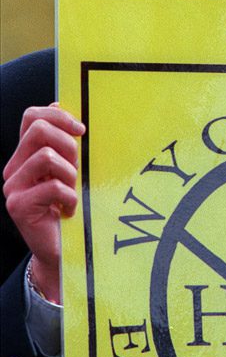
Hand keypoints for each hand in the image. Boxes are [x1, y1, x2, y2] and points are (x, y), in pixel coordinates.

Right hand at [2, 103, 84, 302]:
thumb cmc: (68, 210)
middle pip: (38, 130)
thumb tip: (57, 104)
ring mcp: (12, 187)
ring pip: (46, 156)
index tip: (81, 130)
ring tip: (72, 192)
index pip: (32, 117)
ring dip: (70, 173)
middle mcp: (13, 169)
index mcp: (24, 156)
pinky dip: (70, 197)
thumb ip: (62, 144)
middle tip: (77, 168)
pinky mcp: (18, 205)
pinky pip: (52, 186)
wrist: (59, 252)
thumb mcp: (69, 171)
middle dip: (68, 145)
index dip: (58, 116)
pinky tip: (69, 210)